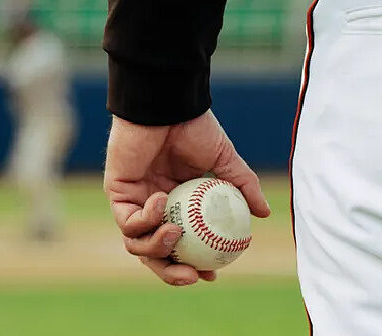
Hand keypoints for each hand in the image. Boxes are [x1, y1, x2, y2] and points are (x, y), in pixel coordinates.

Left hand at [104, 109, 270, 285]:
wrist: (167, 106)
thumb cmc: (193, 127)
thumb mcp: (225, 160)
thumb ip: (243, 186)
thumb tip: (264, 213)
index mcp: (177, 203)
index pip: (181, 245)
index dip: (194, 265)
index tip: (212, 274)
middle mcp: (153, 205)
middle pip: (155, 254)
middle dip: (170, 273)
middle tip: (193, 275)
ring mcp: (133, 200)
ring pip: (137, 244)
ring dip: (157, 249)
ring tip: (176, 234)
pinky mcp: (116, 192)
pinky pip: (127, 221)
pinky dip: (146, 218)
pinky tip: (162, 200)